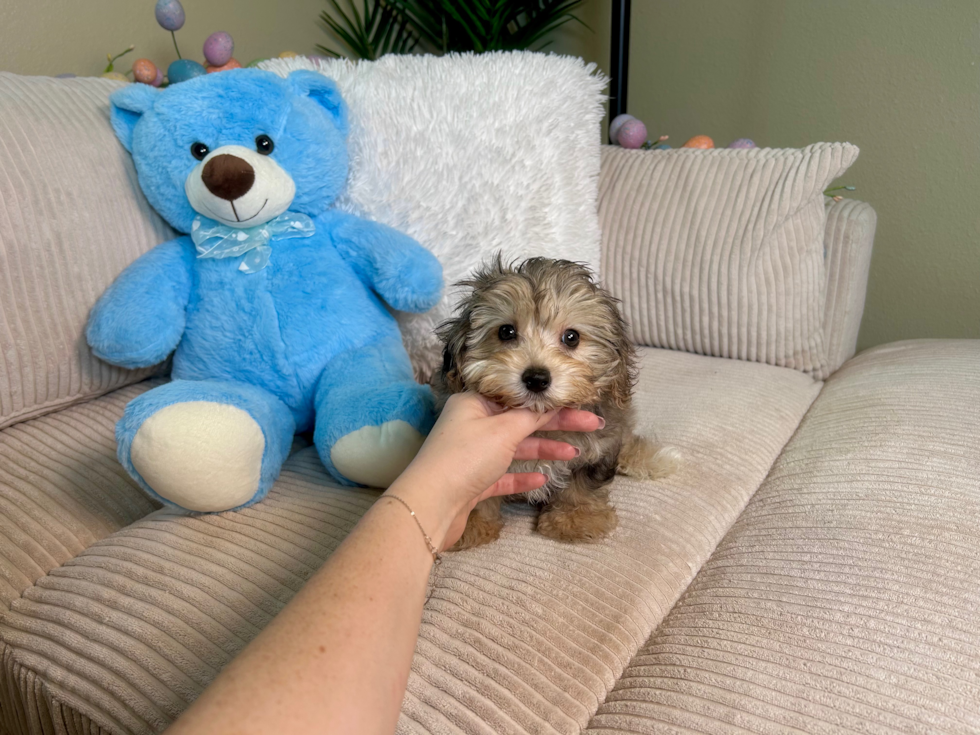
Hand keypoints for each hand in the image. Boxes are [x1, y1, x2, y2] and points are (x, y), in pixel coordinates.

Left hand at [385, 392, 601, 550]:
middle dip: (557, 423)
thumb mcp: (503, 430)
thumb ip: (529, 417)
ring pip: (515, 447)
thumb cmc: (465, 458)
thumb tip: (549, 403)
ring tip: (575, 453)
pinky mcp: (473, 482)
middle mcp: (472, 425)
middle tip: (593, 424)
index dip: (550, 399)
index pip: (519, 396)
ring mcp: (473, 454)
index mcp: (474, 403)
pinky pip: (504, 474)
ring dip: (544, 448)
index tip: (578, 400)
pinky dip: (523, 475)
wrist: (431, 505)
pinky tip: (543, 478)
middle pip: (521, 420)